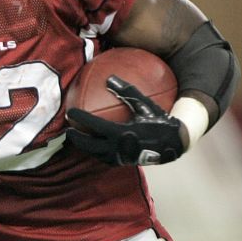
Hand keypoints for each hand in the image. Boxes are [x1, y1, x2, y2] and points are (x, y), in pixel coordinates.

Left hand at [65, 76, 184, 165]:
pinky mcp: (123, 162)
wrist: (173, 144)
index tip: (69, 111)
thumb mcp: (145, 105)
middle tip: (67, 129)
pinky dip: (96, 151)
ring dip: (84, 146)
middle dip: (76, 138)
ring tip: (77, 138)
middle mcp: (118, 147)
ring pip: (95, 153)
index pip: (94, 125)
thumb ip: (127, 92)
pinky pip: (104, 157)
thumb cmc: (159, 122)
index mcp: (121, 133)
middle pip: (89, 144)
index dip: (80, 118)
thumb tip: (110, 78)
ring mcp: (120, 157)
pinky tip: (94, 144)